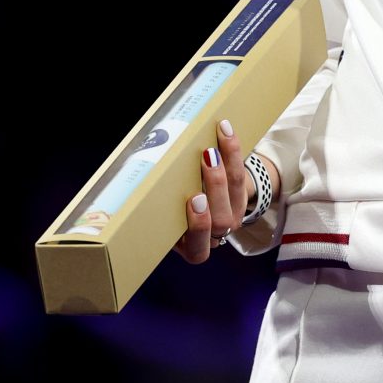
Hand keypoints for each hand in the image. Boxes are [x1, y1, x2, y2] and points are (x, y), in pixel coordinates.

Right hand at [175, 120, 255, 264]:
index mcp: (192, 248)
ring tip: (213, 146)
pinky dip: (233, 152)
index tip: (195, 199)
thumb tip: (140, 185)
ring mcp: (232, 217)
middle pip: (222, 219)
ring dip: (225, 165)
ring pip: (235, 194)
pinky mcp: (242, 197)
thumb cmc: (172, 213)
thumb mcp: (165, 220)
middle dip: (216, 188)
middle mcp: (216, 236)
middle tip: (207, 161)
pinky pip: (241, 175)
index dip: (199, 227)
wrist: (201, 204)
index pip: (199, 250)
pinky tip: (225, 133)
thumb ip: (161, 211)